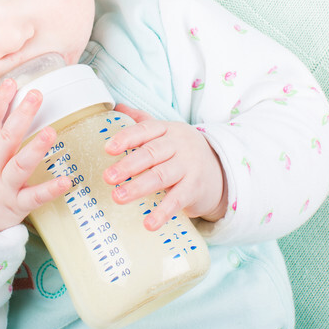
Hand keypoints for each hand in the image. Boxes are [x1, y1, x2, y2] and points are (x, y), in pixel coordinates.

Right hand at [0, 79, 70, 231]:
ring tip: (51, 132)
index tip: (11, 82)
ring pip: (18, 166)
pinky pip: (33, 197)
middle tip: (36, 95)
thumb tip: (3, 106)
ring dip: (35, 148)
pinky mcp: (15, 205)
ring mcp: (1, 187)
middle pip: (4, 138)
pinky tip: (66, 181)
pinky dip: (50, 189)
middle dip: (21, 116)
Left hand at [103, 104, 227, 230]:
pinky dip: (162, 212)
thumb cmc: (182, 151)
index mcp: (168, 130)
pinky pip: (177, 200)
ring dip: (138, 187)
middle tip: (107, 177)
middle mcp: (179, 146)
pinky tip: (149, 223)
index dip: (127, 138)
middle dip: (128, 166)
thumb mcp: (166, 132)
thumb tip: (116, 105)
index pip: (146, 130)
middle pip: (151, 153)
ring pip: (161, 176)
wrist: (220, 169)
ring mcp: (189, 167)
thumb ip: (142, 120)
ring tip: (117, 197)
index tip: (108, 148)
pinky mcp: (195, 188)